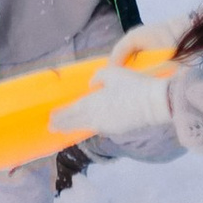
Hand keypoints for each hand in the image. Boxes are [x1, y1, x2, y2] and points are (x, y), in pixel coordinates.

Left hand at [52, 45, 175, 137]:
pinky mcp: (117, 129)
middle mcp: (96, 116)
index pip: (72, 110)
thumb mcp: (113, 72)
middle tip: (51, 127)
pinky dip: (88, 127)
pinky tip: (88, 126)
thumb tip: (92, 84)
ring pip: (86, 126)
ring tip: (63, 130)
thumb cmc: (132, 84)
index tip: (50, 118)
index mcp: (92, 102)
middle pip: (76, 121)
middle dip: (63, 124)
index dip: (61, 115)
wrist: (152, 103)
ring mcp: (106, 125)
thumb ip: (98, 77)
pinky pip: (97, 127)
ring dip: (73, 127)